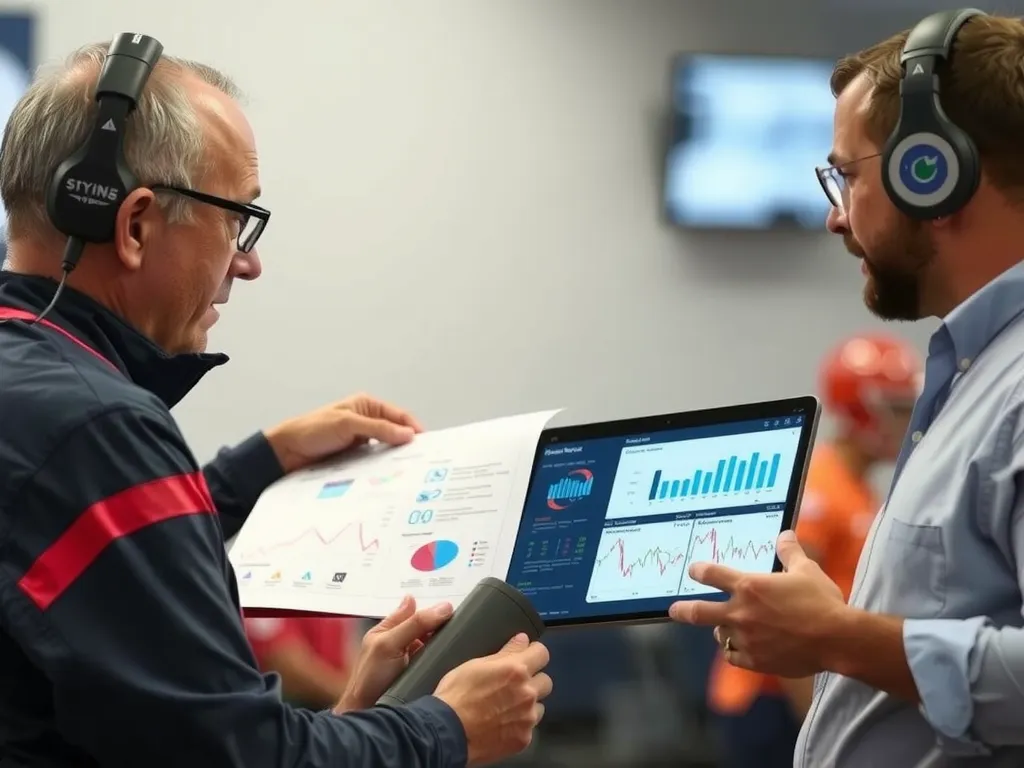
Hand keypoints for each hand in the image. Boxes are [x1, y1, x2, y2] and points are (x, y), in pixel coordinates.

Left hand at [265, 393, 424, 473]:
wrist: (286, 453)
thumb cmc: (312, 431)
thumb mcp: (347, 424)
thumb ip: (378, 429)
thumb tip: (408, 434)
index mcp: (367, 406)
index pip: (399, 416)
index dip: (413, 428)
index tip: (426, 444)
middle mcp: (367, 422)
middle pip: (395, 433)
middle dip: (406, 445)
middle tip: (422, 461)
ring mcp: (361, 440)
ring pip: (386, 449)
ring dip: (394, 459)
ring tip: (408, 472)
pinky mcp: (355, 457)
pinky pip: (375, 462)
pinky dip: (382, 468)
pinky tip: (389, 477)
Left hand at [334, 596, 451, 712]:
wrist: (369, 713)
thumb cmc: (370, 678)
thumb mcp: (389, 645)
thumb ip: (412, 624)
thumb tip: (440, 605)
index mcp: (388, 629)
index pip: (415, 612)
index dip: (433, 610)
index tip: (454, 610)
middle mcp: (400, 642)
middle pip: (427, 628)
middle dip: (441, 627)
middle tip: (460, 628)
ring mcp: (411, 659)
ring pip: (433, 644)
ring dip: (445, 644)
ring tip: (462, 642)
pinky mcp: (420, 674)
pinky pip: (436, 661)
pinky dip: (444, 659)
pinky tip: (455, 658)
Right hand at [433, 634, 551, 766]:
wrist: (447, 732)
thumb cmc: (456, 695)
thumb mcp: (475, 664)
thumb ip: (505, 652)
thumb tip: (522, 640)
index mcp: (517, 670)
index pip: (542, 653)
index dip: (534, 653)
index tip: (528, 655)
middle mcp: (527, 693)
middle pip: (545, 681)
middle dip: (533, 680)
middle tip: (515, 684)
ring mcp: (527, 717)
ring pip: (539, 705)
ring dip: (528, 704)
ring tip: (507, 707)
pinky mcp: (524, 738)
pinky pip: (530, 726)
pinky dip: (520, 724)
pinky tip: (502, 724)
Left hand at [669, 530, 847, 677]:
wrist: (837, 639)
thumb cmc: (822, 602)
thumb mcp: (807, 570)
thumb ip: (791, 552)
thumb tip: (786, 534)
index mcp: (749, 587)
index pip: (712, 575)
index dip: (699, 571)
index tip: (694, 570)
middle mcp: (741, 613)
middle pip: (698, 612)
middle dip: (683, 610)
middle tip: (674, 610)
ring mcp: (746, 638)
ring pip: (720, 635)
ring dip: (722, 629)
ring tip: (726, 628)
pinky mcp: (755, 660)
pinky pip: (734, 656)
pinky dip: (735, 652)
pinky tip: (741, 649)